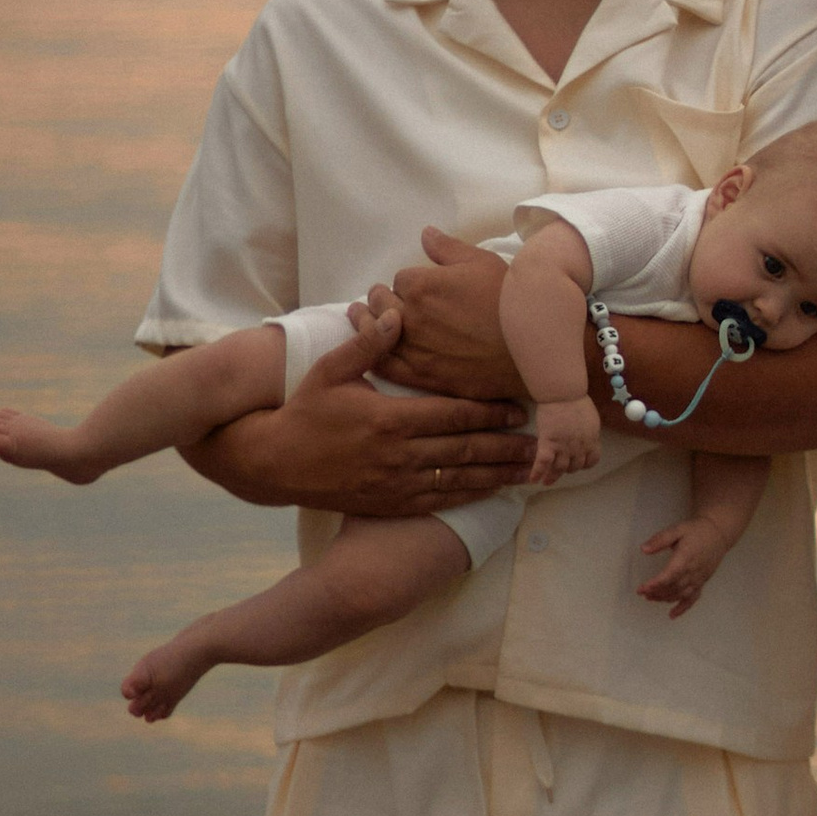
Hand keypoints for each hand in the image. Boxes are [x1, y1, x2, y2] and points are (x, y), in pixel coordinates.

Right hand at [181, 327, 529, 516]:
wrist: (274, 462)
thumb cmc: (305, 410)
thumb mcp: (331, 370)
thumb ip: (370, 344)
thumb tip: (399, 312)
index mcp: (389, 419)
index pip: (452, 415)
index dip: (489, 413)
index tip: (518, 409)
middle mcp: (398, 454)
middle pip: (465, 450)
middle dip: (507, 447)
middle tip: (542, 443)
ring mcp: (395, 483)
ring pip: (459, 479)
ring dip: (498, 474)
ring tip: (532, 471)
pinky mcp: (390, 503)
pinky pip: (440, 500)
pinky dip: (470, 495)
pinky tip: (493, 490)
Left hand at [384, 230, 524, 399]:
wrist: (532, 346)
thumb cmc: (510, 300)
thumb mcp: (482, 263)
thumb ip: (447, 248)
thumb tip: (425, 233)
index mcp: (420, 284)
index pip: (400, 278)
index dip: (411, 282)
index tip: (420, 287)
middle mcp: (410, 315)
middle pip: (382, 302)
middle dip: (384, 298)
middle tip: (388, 299)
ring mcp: (412, 348)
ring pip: (375, 332)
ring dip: (367, 322)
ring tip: (360, 315)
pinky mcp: (420, 376)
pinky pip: (384, 364)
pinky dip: (373, 354)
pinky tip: (370, 348)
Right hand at [526, 392, 605, 487]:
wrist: (563, 394)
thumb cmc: (576, 400)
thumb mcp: (590, 418)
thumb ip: (588, 431)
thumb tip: (586, 437)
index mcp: (591, 440)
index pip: (591, 460)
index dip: (585, 464)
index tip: (580, 464)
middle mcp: (579, 447)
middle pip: (574, 467)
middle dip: (568, 469)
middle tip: (560, 469)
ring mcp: (563, 447)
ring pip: (559, 469)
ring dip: (553, 476)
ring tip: (548, 481)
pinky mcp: (548, 444)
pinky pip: (542, 463)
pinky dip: (537, 473)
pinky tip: (533, 480)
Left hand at [639, 516, 728, 619]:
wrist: (718, 533)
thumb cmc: (696, 530)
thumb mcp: (677, 529)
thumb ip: (660, 539)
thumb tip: (644, 549)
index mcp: (685, 558)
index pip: (668, 576)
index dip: (654, 584)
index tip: (641, 588)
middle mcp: (693, 571)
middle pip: (673, 587)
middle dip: (656, 592)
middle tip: (643, 593)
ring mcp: (698, 579)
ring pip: (680, 594)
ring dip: (665, 599)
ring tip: (651, 598)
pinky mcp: (702, 582)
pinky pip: (693, 598)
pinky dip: (683, 608)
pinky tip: (672, 615)